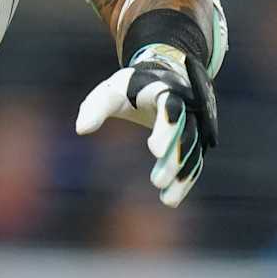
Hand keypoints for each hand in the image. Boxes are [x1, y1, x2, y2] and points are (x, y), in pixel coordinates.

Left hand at [75, 43, 217, 206]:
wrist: (160, 77)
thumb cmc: (129, 88)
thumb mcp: (110, 92)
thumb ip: (95, 108)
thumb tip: (81, 129)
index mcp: (162, 89)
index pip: (170, 105)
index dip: (167, 126)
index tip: (155, 150)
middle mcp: (184, 105)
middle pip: (187, 131)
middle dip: (174, 157)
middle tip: (156, 181)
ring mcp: (193, 122)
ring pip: (194, 149)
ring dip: (183, 174)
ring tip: (168, 199)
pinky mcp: (194, 138)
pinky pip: (195, 159)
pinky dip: (186, 179)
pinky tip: (171, 198)